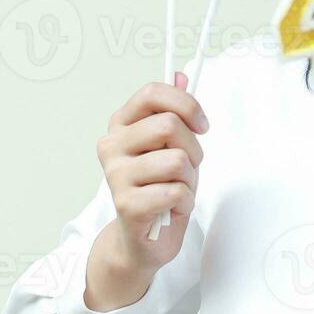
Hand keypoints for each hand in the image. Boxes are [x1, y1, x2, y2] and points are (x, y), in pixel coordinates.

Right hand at [85, 72, 208, 309]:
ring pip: (177, 160)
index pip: (152, 93)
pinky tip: (171, 209)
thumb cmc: (159, 186)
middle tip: (186, 168)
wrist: (143, 238)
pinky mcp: (127, 205)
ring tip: (176, 190)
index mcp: (121, 124)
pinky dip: (185, 202)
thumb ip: (174, 111)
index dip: (186, 104)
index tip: (201, 125)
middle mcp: (111, 146)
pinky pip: (177, 191)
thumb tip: (181, 74)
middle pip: (169, 125)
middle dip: (192, 148)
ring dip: (190, 179)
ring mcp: (115, 175)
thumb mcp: (171, 145)